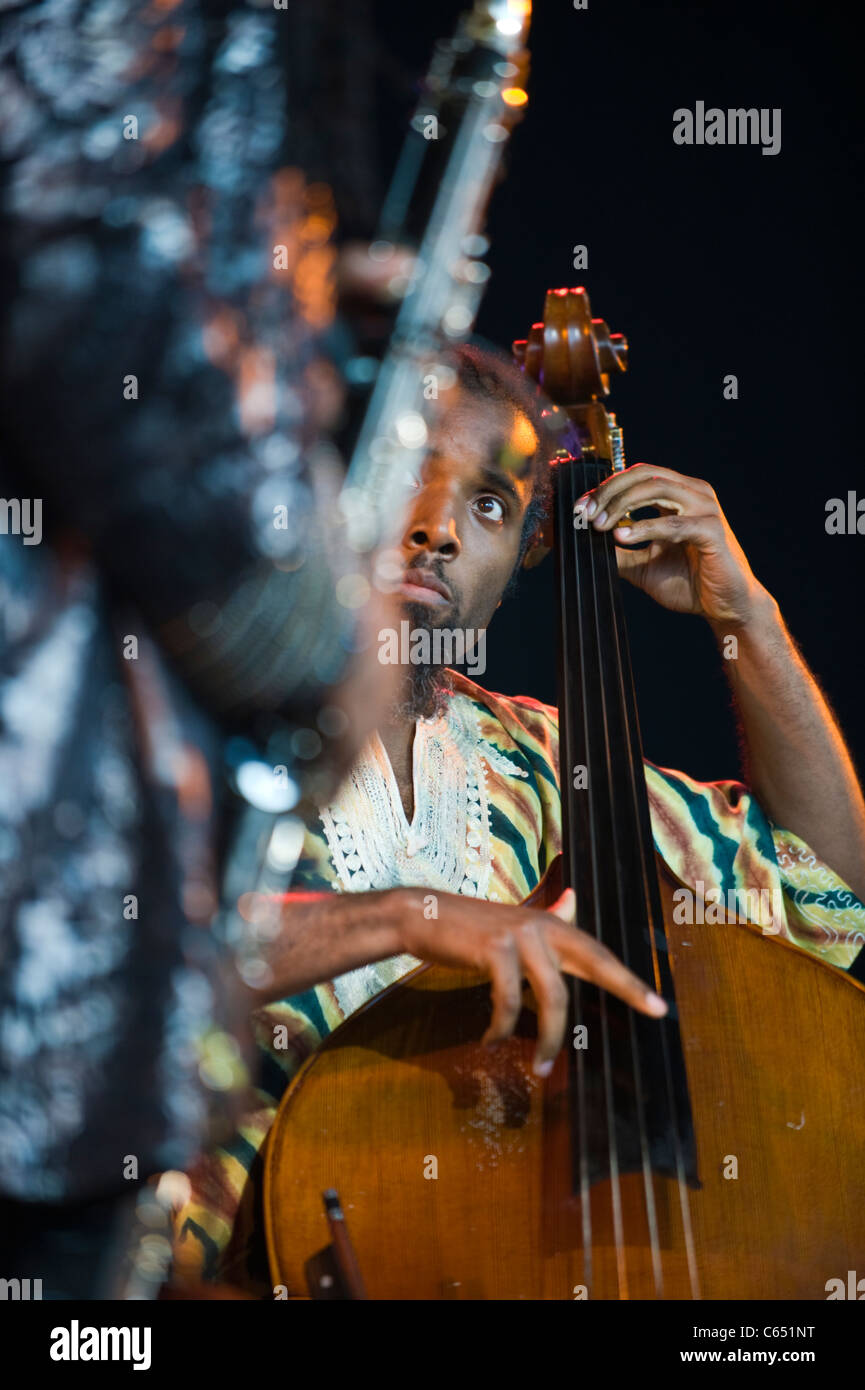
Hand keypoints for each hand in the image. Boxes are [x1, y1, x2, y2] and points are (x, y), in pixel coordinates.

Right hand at [395, 886, 666, 1075]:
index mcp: (551, 926)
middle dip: (626, 986)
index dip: (629, 979)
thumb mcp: (513, 923)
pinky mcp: (494, 949)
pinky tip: (492, 1040)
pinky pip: (508, 1000)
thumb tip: (573, 900)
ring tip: (541, 1068)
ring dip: (549, 1038)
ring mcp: (519, 935)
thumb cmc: (469, 927)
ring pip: (552, 994)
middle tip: (653, 1010)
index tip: (659, 1005)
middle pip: (593, 961)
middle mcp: (542, 926)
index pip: (598, 953)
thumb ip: (547, 916)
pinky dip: (502, 1027)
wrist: (423, 915)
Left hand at [574, 463, 770, 625]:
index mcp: (680, 495)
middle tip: (586, 513)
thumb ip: (620, 550)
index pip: (638, 476)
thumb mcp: (643, 565)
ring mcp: (706, 508)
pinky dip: (644, 528)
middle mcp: (694, 494)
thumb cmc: (690, 583)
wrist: (725, 607)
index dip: (606, 487)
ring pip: (656, 489)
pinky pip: (672, 524)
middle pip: (644, 474)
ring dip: (622, 504)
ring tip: (600, 525)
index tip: (581, 508)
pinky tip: (622, 537)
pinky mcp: (712, 530)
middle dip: (609, 491)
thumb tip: (587, 541)